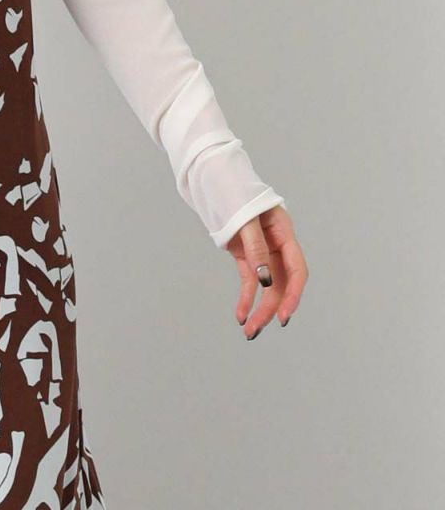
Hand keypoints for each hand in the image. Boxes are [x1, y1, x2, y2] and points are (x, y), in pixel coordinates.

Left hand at [225, 204, 306, 339]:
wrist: (214, 179)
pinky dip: (245, 297)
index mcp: (284, 232)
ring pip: (267, 286)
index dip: (293, 294)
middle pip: (281, 283)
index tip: (283, 315)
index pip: (296, 269)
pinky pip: (249, 281)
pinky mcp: (246, 255)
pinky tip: (240, 314)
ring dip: (258, 308)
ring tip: (249, 331)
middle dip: (271, 308)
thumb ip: (256, 247)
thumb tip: (264, 279)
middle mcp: (277, 244)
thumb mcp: (245, 218)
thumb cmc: (233, 192)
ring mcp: (262, 251)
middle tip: (258, 329)